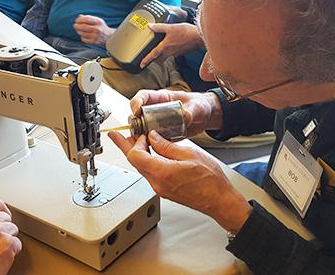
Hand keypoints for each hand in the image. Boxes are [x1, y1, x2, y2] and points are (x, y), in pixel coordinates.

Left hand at [74, 15, 115, 45]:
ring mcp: (96, 36)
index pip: (86, 19)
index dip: (79, 19)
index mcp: (98, 22)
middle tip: (75, 25)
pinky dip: (82, 37)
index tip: (77, 20)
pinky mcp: (94, 42)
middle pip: (83, 27)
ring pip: (82, 33)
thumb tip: (79, 16)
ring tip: (79, 30)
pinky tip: (84, 36)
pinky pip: (84, 39)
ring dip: (79, 31)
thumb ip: (88, 17)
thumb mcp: (97, 20)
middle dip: (77, 26)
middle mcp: (97, 29)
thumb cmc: (101, 27)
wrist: (109, 37)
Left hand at [109, 130, 250, 233]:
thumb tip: (153, 138)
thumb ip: (166, 145)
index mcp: (161, 172)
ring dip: (137, 153)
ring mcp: (160, 188)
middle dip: (126, 146)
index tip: (144, 133)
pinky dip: (147, 161)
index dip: (136, 141)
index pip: (134, 155)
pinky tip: (151, 154)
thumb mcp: (189, 154)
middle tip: (116, 135)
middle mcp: (156, 183)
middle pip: (134, 162)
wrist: (219, 200)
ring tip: (134, 141)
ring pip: (141, 168)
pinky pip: (150, 173)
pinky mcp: (164, 190)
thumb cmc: (210, 180)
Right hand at [130, 89, 222, 136]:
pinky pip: (149, 139)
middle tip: (138, 130)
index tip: (137, 110)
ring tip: (142, 141)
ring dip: (138, 134)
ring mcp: (156, 123)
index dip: (136, 102)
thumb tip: (186, 116)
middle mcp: (155, 110)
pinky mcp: (160, 134)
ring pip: (140, 128)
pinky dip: (146, 144)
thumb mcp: (197, 106)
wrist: (205, 117)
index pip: (143, 96)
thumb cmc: (199, 105)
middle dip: (134, 122)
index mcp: (161, 98)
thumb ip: (191, 110)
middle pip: (137, 114)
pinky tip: (148, 149)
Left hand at [140, 23, 203, 67]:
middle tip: (151, 58)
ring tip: (161, 49)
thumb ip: (159, 27)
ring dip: (162, 55)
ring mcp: (176, 53)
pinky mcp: (181, 52)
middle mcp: (170, 52)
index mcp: (165, 46)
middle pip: (159, 59)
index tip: (141, 65)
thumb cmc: (186, 32)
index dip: (146, 60)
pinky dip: (170, 51)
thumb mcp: (171, 27)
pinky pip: (173, 54)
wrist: (199, 37)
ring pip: (166, 57)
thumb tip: (150, 26)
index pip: (153, 55)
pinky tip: (172, 45)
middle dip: (154, 60)